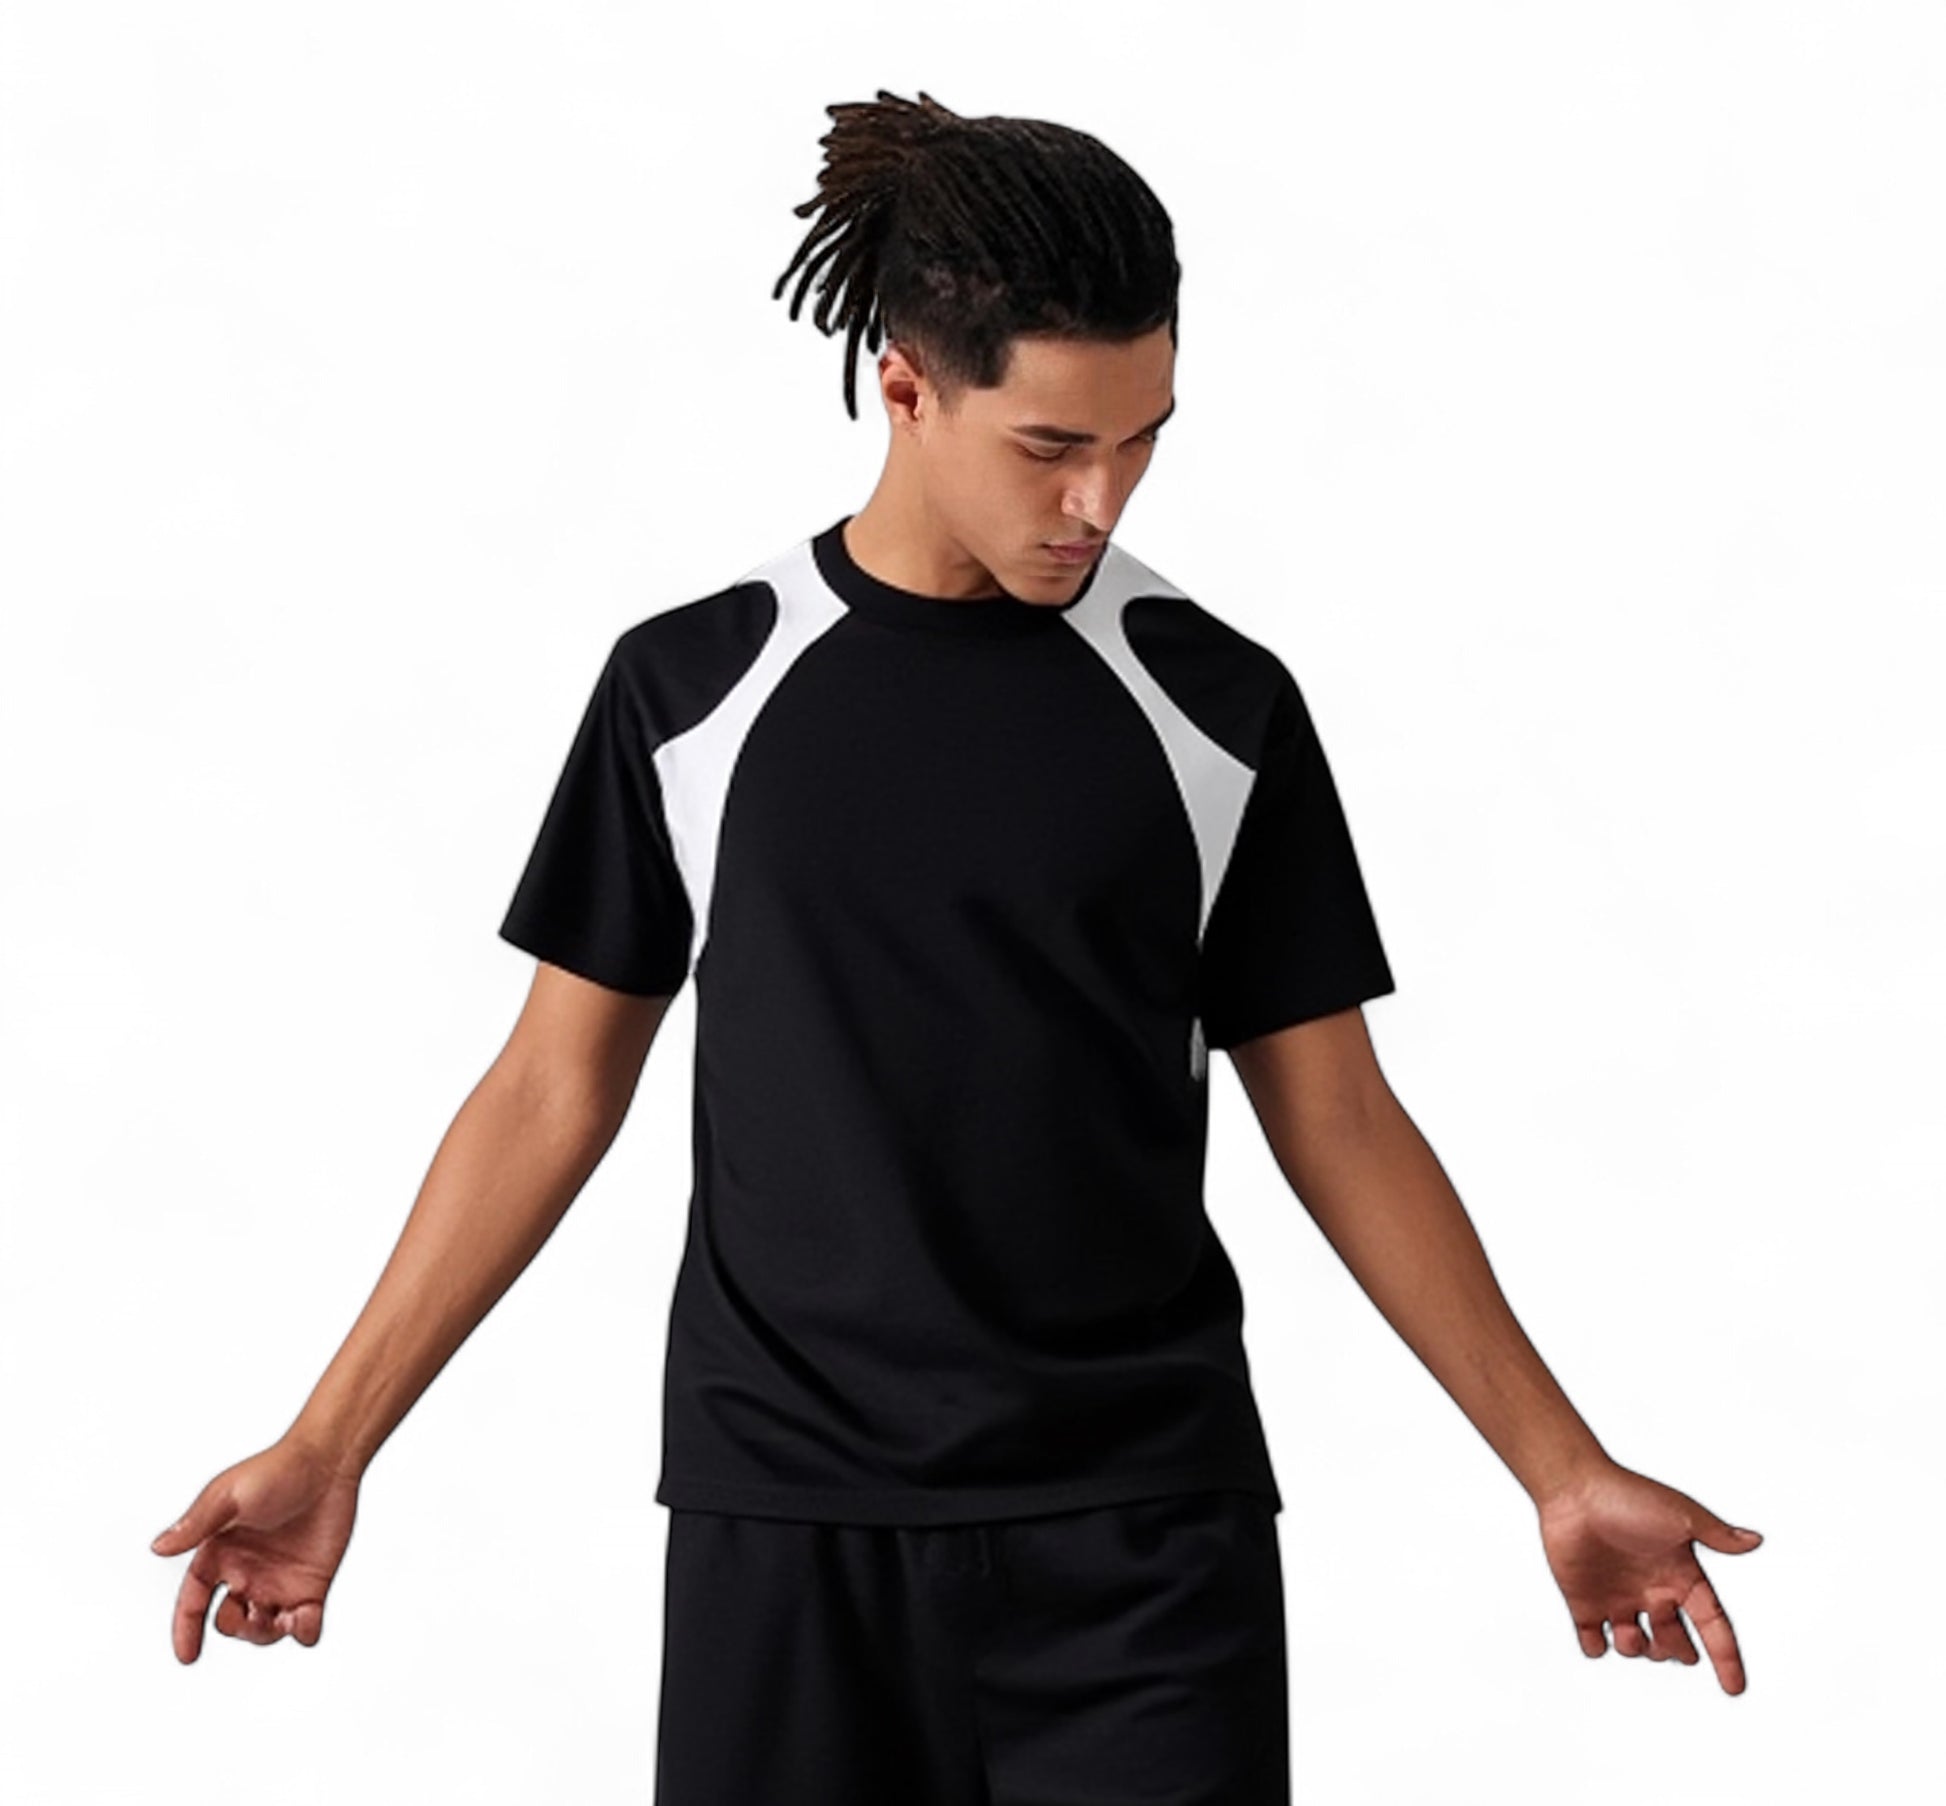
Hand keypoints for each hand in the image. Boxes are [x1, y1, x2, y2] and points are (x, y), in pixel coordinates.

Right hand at [149, 1435, 360, 1663]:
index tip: (187, 1656)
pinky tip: (305, 1620)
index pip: (194, 1601)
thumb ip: (197, 1525)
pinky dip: (304, 1632)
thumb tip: (158, 1547)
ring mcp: (280, 1580)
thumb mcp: (229, 1496)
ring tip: (283, 1619)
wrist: (329, 1461)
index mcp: (219, 1554)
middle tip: (250, 1613)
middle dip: (236, 1629)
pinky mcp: (312, 1584)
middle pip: (230, 1622)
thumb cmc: (277, 1470)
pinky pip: (305, 1624)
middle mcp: (246, 1572)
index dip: (186, 1629)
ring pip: (264, 1629)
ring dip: (267, 1635)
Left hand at [1536, 1460, 1761, 1694]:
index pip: (1712, 1624)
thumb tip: (1756, 1540)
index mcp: (1679, 1576)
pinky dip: (1596, 1649)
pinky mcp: (1583, 1601)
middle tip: (1672, 1645)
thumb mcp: (1680, 1516)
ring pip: (1636, 1647)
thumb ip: (1716, 1534)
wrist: (1573, 1489)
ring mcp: (1617, 1598)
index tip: (1735, 1689)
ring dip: (1638, 1650)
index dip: (1725, 1657)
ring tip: (1629, 1631)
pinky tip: (1597, 1635)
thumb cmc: (1628, 1496)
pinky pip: (1592, 1643)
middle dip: (1677, 1652)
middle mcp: (1651, 1591)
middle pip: (1674, 1641)